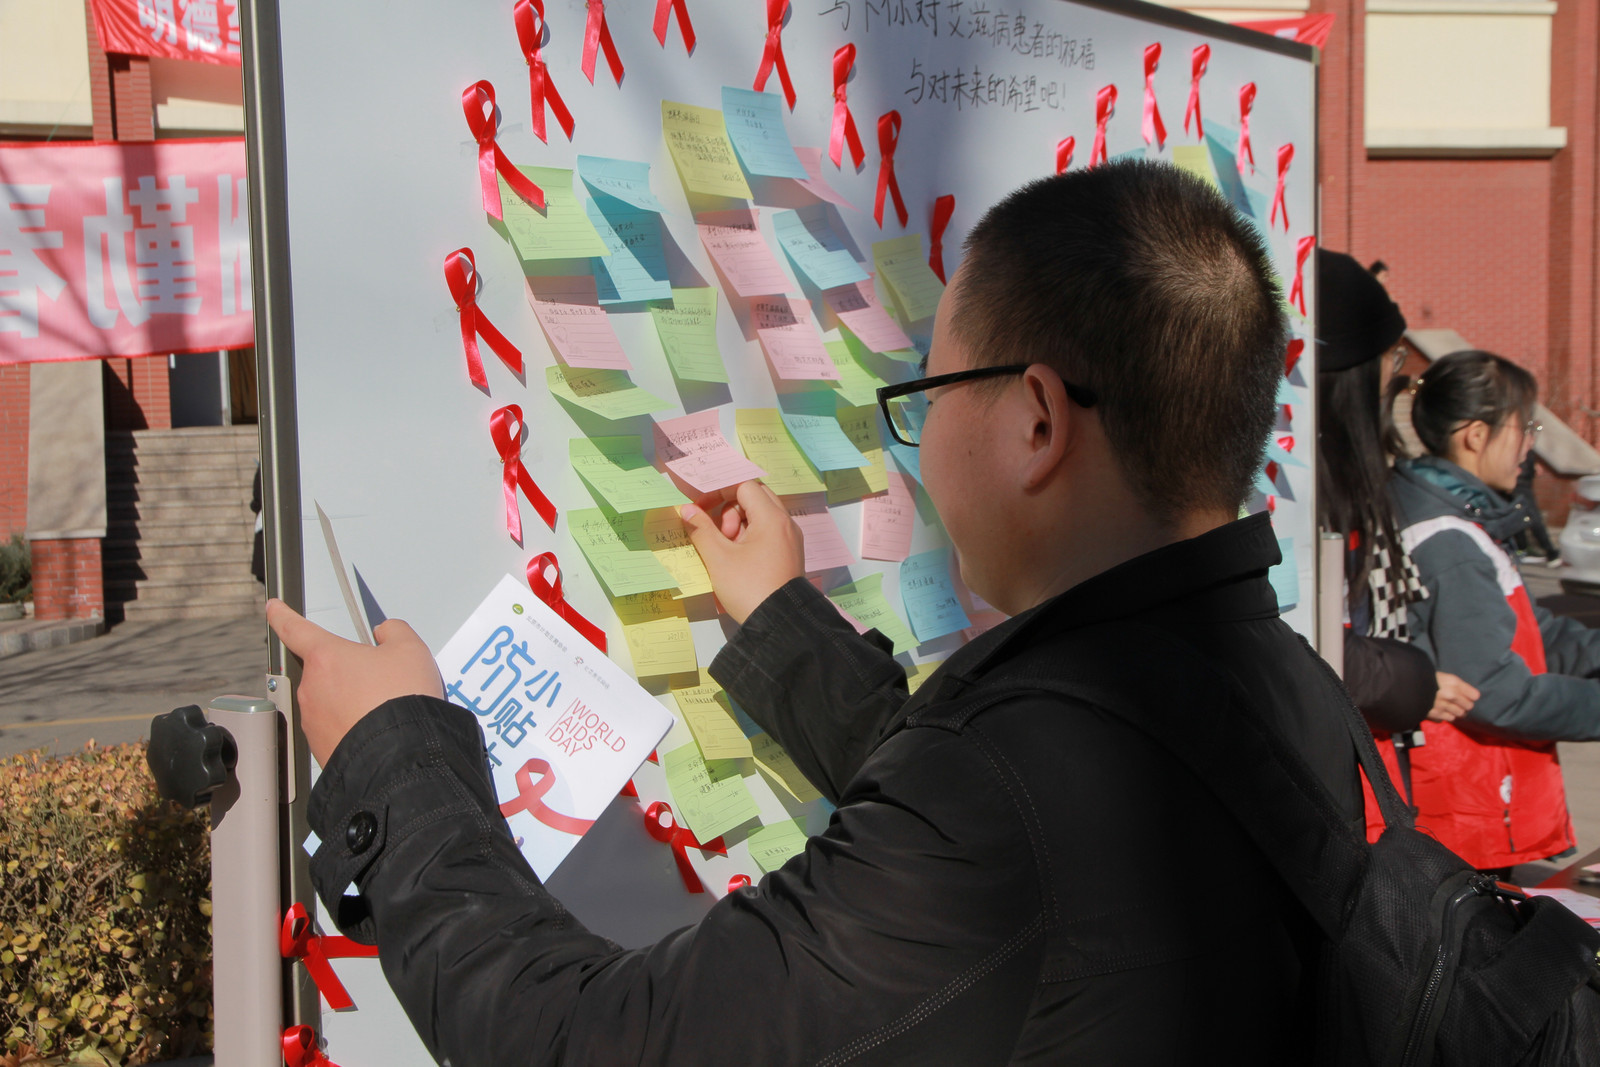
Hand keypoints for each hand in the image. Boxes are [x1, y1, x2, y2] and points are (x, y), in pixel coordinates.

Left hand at [266, 599, 443, 764]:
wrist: (399, 755)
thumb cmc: (400, 700)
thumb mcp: (410, 650)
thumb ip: (394, 631)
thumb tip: (386, 633)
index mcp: (326, 656)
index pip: (295, 628)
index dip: (283, 614)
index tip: (274, 608)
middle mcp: (311, 687)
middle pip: (325, 670)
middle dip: (347, 673)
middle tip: (378, 680)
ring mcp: (312, 720)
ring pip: (329, 701)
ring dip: (350, 701)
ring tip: (381, 708)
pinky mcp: (319, 747)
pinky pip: (334, 728)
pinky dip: (351, 726)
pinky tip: (376, 728)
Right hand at [680, 480, 805, 624]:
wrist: (778, 624)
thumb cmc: (748, 588)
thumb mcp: (718, 558)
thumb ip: (700, 529)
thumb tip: (686, 510)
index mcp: (771, 518)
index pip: (744, 486)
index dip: (719, 491)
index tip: (700, 507)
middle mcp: (785, 524)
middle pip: (753, 499)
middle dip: (728, 510)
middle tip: (717, 533)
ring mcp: (789, 539)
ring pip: (759, 517)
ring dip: (736, 525)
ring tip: (725, 551)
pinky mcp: (787, 554)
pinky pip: (766, 534)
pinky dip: (748, 538)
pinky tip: (735, 558)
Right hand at [1427, 672, 1478, 722]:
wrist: (1405, 686)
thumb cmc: (1425, 678)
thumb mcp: (1442, 676)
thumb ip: (1456, 685)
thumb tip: (1471, 696)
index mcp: (1453, 682)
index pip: (1474, 695)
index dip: (1470, 696)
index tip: (1465, 695)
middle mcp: (1450, 694)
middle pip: (1469, 706)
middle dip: (1464, 705)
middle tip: (1456, 703)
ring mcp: (1443, 706)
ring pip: (1459, 714)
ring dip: (1455, 712)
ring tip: (1447, 707)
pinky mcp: (1435, 714)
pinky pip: (1447, 719)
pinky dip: (1444, 716)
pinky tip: (1438, 710)